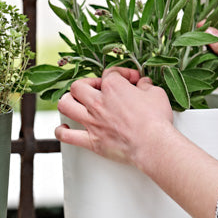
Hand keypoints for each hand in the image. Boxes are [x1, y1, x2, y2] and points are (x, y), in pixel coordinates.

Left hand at [55, 67, 173, 166]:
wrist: (153, 144)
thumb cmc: (156, 121)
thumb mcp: (156, 94)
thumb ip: (146, 86)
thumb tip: (144, 84)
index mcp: (113, 88)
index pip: (110, 73)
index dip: (121, 74)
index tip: (129, 80)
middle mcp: (98, 103)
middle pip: (78, 86)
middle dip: (88, 84)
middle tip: (97, 89)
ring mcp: (92, 122)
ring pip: (65, 105)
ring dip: (68, 101)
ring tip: (75, 103)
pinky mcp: (91, 141)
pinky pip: (67, 136)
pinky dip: (62, 131)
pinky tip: (64, 127)